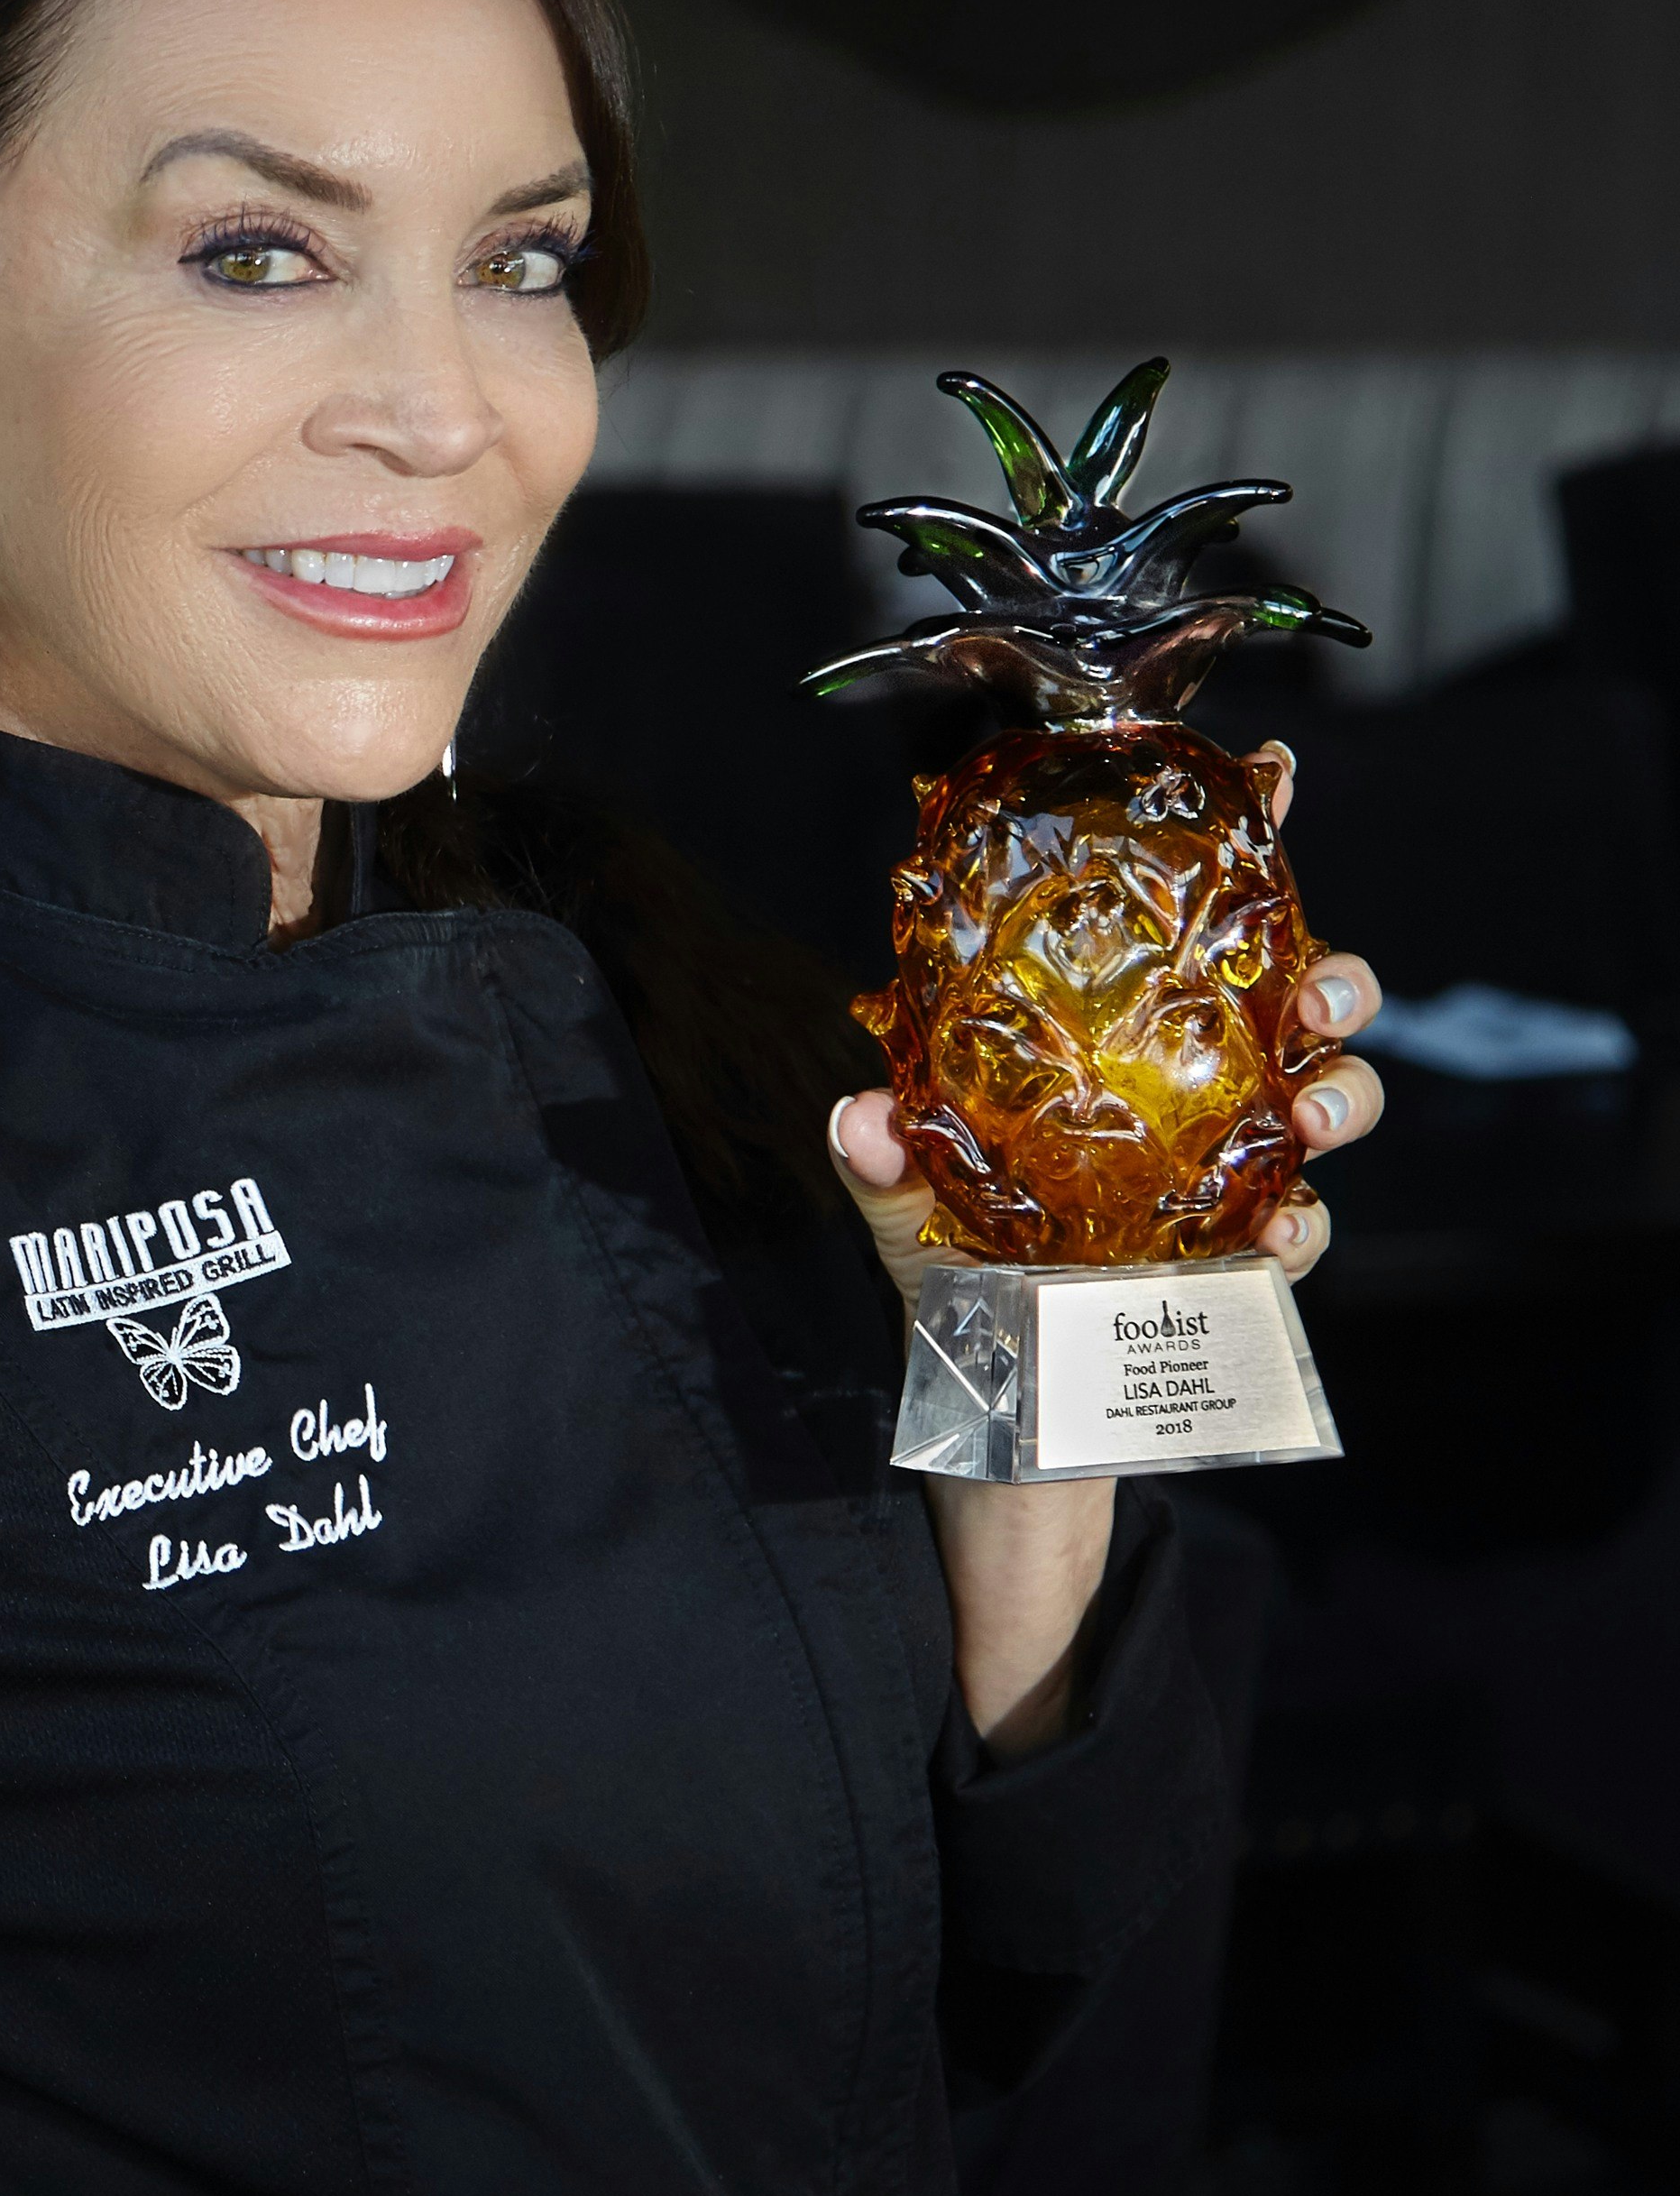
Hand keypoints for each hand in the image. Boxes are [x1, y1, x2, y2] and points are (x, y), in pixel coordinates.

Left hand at [824, 736, 1385, 1756]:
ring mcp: (1222, 1177)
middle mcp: (1179, 1096)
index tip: (1268, 770)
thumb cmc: (951, 1282)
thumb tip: (853, 1115)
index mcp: (1104, 1049)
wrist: (994, 1424)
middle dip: (1331, 976)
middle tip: (1323, 987)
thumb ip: (876, 1160)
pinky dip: (1302, 1222)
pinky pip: (1300, 1231)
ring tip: (1312, 1103)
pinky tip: (1280, 1229)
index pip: (1174, 928)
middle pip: (1289, 1002)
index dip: (1232, 843)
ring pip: (1324, 1100)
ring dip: (1342, 1087)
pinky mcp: (1241, 1268)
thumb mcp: (902, 1211)